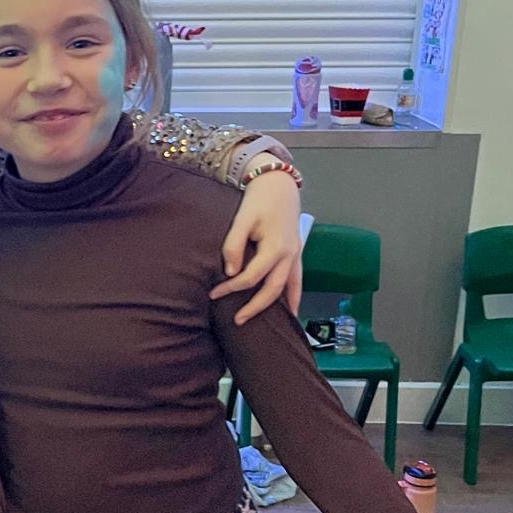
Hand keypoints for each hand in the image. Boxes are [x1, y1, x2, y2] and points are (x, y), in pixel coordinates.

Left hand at [210, 170, 303, 324]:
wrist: (279, 184)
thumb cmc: (258, 200)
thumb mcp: (242, 220)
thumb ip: (233, 246)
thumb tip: (230, 273)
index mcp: (275, 248)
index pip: (251, 277)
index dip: (231, 288)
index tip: (214, 293)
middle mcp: (290, 255)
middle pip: (272, 289)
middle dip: (254, 307)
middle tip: (237, 321)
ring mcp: (296, 255)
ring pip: (289, 289)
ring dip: (279, 308)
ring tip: (274, 328)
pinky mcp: (297, 253)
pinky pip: (298, 281)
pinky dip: (295, 297)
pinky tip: (292, 310)